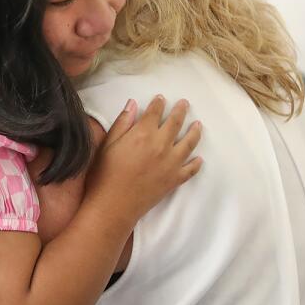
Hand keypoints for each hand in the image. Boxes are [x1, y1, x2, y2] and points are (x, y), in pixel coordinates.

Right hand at [82, 96, 202, 224]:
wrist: (113, 206)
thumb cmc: (105, 174)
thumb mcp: (108, 144)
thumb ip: (122, 123)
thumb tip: (133, 104)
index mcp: (143, 134)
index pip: (155, 112)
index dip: (158, 104)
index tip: (161, 98)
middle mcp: (161, 145)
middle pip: (175, 123)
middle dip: (181, 111)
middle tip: (185, 103)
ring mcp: (171, 163)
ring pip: (189, 143)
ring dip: (194, 132)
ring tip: (198, 124)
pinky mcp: (174, 180)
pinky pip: (190, 169)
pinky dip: (196, 164)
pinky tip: (199, 159)